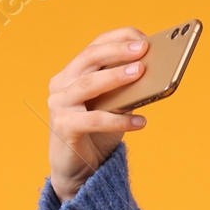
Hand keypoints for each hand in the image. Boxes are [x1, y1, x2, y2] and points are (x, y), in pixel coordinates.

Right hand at [48, 29, 151, 202]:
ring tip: (141, 72)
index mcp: (72, 73)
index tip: (141, 37)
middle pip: (90, 58)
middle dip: (118, 51)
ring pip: (90, 84)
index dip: (118, 39)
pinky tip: (141, 122)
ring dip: (117, 76)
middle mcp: (61, 84)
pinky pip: (95, 120)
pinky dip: (120, 121)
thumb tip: (150, 74)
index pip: (94, 47)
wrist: (77, 173)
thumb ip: (124, 91)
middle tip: (143, 49)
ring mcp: (59, 105)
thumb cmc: (96, 136)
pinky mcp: (64, 127)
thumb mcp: (112, 108)